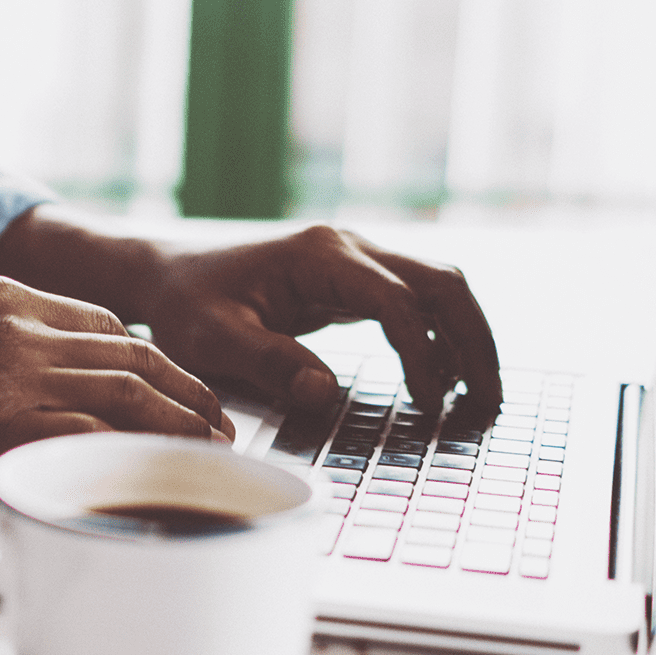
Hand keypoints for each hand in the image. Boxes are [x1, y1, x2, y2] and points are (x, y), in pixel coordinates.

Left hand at [0, 207, 500, 418]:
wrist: (165, 274)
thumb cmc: (185, 304)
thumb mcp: (215, 340)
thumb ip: (271, 364)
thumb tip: (326, 394)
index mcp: (320, 257)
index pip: (398, 302)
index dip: (423, 356)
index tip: (430, 406)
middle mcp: (348, 248)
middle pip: (442, 283)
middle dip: (475, 341)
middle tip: (490, 402)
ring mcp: (354, 260)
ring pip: (439, 288)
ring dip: (466, 338)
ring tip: (480, 398)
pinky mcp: (352, 281)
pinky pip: (415, 302)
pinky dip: (439, 337)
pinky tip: (441, 381)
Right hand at [0, 276, 232, 494]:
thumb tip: (51, 389)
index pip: (105, 324)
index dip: (156, 361)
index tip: (180, 388)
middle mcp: (13, 325)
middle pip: (132, 355)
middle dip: (189, 391)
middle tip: (220, 424)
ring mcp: (8, 374)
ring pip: (127, 394)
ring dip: (181, 426)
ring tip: (210, 452)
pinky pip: (90, 437)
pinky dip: (137, 456)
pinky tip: (160, 474)